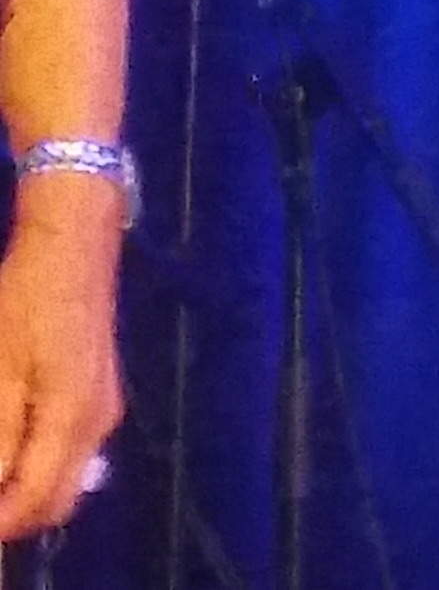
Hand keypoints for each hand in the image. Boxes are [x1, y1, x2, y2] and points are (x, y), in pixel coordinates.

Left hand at [0, 215, 117, 541]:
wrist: (72, 249)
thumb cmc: (24, 304)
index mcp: (73, 419)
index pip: (37, 500)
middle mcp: (97, 424)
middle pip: (58, 500)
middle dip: (12, 514)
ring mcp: (102, 410)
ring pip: (65, 479)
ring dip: (23, 491)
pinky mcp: (97, 397)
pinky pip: (69, 454)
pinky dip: (36, 465)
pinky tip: (8, 444)